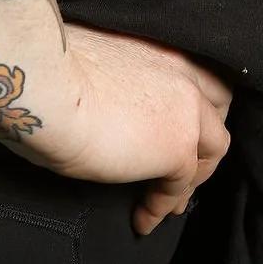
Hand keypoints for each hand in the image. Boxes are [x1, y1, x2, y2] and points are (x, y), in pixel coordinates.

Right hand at [55, 24, 232, 236]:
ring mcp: (187, 110)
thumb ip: (116, 77)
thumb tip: (104, 100)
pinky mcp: (178, 147)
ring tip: (164, 204)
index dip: (194, 104)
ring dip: (190, 179)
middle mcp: (183, 72)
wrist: (44, 86)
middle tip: (184, 168)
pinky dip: (161, 205)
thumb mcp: (92, 61)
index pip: (198, 74)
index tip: (175, 126)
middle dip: (205, 139)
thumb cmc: (46, 69)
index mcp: (161, 44)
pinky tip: (141, 219)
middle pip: (219, 108)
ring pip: (213, 149)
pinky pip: (181, 185)